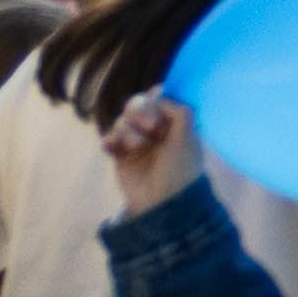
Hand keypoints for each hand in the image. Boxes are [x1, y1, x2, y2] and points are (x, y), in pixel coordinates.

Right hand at [95, 94, 202, 217]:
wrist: (163, 202)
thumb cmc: (181, 170)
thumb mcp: (188, 138)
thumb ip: (179, 112)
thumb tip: (160, 94)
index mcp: (176, 122)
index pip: (161, 97)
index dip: (156, 97)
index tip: (159, 102)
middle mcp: (156, 129)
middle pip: (138, 104)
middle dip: (141, 110)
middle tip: (151, 126)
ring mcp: (137, 142)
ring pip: (123, 121)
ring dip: (128, 129)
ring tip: (137, 146)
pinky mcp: (121, 155)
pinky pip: (109, 139)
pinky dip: (110, 140)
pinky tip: (113, 146)